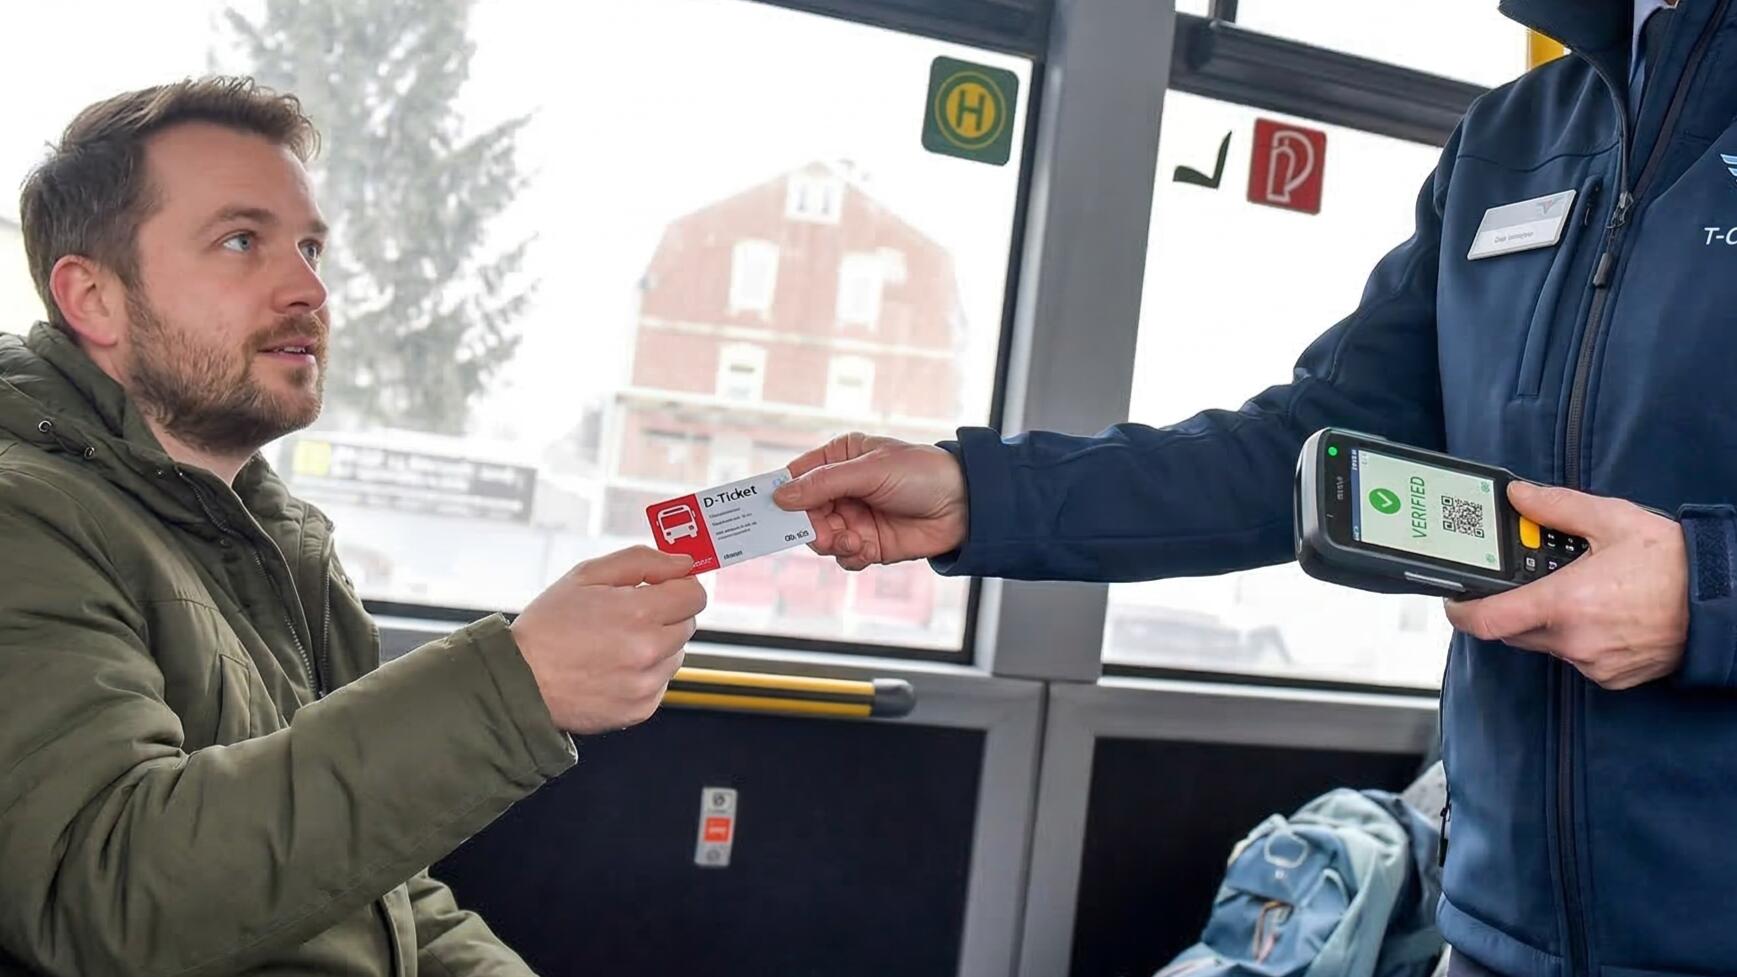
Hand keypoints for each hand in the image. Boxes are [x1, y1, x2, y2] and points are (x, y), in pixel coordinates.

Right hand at [510, 546, 706, 732]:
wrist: (520, 681)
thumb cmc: (547, 628)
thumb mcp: (586, 576)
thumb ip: (642, 561)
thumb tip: (682, 561)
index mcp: (638, 613)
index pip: (695, 594)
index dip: (680, 586)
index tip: (666, 587)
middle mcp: (648, 651)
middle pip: (688, 623)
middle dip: (665, 614)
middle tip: (628, 615)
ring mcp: (646, 684)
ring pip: (676, 654)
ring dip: (657, 645)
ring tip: (615, 644)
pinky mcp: (640, 709)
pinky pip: (661, 682)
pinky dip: (645, 673)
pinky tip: (613, 667)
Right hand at [771, 432, 967, 571]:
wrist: (965, 505)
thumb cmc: (921, 473)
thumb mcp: (869, 470)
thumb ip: (823, 484)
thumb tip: (781, 496)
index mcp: (838, 459)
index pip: (797, 477)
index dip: (781, 494)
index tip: (766, 510)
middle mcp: (842, 489)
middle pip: (803, 514)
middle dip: (810, 526)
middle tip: (822, 533)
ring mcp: (854, 518)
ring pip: (820, 539)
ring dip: (832, 543)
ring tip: (853, 540)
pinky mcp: (868, 544)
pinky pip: (843, 557)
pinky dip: (850, 556)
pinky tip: (867, 549)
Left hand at [1444, 483, 1687, 689]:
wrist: (1723, 603)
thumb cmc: (1673, 564)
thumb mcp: (1613, 521)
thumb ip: (1557, 507)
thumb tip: (1519, 496)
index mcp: (1564, 604)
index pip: (1487, 620)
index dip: (1461, 611)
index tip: (1454, 599)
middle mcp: (1572, 641)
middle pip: (1512, 629)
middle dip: (1511, 605)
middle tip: (1529, 580)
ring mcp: (1592, 664)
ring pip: (1544, 644)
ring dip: (1546, 620)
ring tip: (1580, 591)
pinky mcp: (1611, 678)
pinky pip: (1576, 658)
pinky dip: (1577, 637)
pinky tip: (1603, 613)